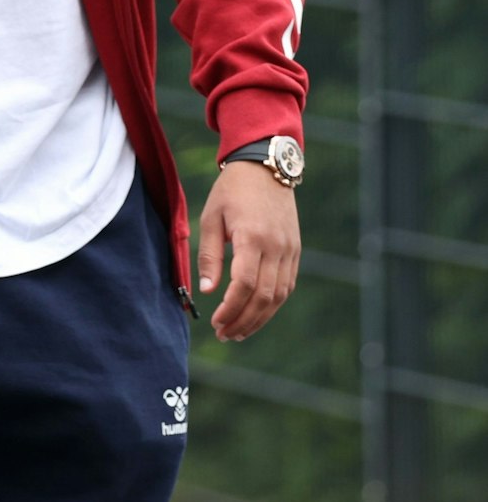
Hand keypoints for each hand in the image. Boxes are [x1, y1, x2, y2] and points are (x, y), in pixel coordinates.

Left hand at [197, 161, 299, 340]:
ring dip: (260, 318)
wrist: (266, 167)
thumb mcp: (211, 217)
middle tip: (225, 334)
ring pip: (279, 296)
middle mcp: (277, 248)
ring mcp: (290, 251)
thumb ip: (210, 255)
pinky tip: (256, 312)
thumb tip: (207, 290)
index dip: (230, 308)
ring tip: (238, 331)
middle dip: (244, 321)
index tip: (216, 322)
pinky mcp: (295, 251)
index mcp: (253, 238)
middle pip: (264, 297)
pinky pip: (287, 285)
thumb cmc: (231, 190)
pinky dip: (272, 304)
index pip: (244, 285)